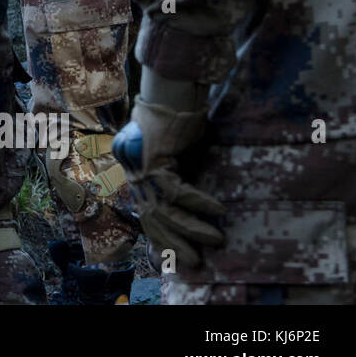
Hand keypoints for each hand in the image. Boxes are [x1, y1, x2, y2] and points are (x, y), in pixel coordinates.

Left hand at [113, 96, 225, 268]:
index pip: (146, 216)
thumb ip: (175, 177)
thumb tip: (188, 202)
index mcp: (138, 177)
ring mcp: (143, 169)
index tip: (176, 257)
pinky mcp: (155, 160)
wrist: (166, 95)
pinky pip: (177, 191)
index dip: (161, 238)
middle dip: (175, 244)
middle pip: (154, 220)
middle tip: (196, 262)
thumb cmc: (173, 123)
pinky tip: (218, 211)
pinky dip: (199, 203)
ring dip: (192, 229)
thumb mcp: (172, 155)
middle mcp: (136, 176)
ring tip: (216, 240)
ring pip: (166, 211)